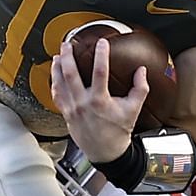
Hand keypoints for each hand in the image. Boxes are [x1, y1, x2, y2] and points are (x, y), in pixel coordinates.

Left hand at [50, 37, 146, 165]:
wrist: (106, 152)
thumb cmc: (118, 131)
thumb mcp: (133, 110)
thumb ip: (140, 89)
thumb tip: (141, 70)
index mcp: (100, 101)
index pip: (99, 72)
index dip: (101, 55)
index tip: (101, 43)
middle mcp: (83, 104)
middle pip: (71, 75)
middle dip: (68, 57)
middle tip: (68, 44)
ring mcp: (72, 109)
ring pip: (59, 84)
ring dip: (57, 68)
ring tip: (57, 56)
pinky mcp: (66, 114)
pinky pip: (56, 96)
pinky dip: (54, 84)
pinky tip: (55, 75)